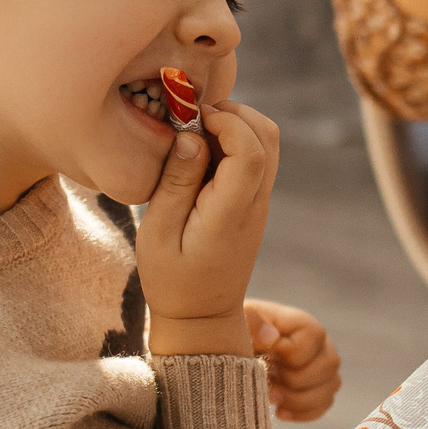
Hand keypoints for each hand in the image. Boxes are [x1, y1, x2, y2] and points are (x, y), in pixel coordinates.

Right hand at [140, 102, 279, 357]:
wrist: (202, 316)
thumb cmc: (171, 279)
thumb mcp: (158, 233)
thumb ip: (175, 182)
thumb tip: (192, 136)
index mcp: (231, 212)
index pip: (251, 150)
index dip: (227, 121)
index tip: (192, 117)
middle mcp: (255, 203)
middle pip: (269, 137)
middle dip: (234, 113)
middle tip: (193, 117)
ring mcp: (260, 203)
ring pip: (268, 143)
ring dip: (237, 124)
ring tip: (195, 131)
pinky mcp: (255, 204)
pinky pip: (257, 158)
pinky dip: (236, 141)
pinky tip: (202, 151)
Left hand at [245, 299, 341, 421]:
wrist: (236, 350)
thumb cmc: (237, 333)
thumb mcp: (239, 322)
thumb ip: (252, 323)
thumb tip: (271, 337)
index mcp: (302, 323)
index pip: (313, 338)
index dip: (291, 354)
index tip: (267, 358)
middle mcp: (319, 343)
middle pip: (329, 364)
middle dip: (296, 381)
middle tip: (269, 383)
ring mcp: (322, 367)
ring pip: (330, 387)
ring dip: (299, 400)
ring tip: (272, 398)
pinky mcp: (319, 388)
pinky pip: (324, 404)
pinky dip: (303, 413)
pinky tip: (280, 412)